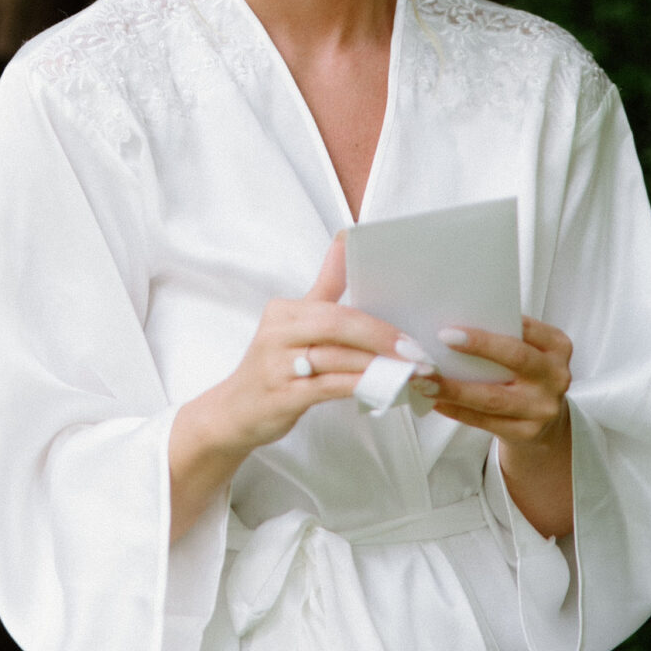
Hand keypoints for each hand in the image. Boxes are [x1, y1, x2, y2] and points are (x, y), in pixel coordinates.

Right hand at [168, 236, 427, 539]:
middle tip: (416, 353)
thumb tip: (346, 238)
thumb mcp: (295, 324)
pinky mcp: (282, 396)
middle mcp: (278, 332)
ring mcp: (278, 365)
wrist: (234, 412)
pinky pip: (329, 387)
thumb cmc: (275, 365)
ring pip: (336, 358)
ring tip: (410, 374)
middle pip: (336, 325)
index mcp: (285, 311)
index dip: (374, 316)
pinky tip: (383, 390)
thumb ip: (325, 286)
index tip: (409, 323)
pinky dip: (359, 387)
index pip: (335, 305)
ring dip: (378, 365)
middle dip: (381, 338)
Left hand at [427, 317, 573, 537]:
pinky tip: (435, 401)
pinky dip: (457, 410)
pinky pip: (485, 421)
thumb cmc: (524, 371)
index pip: (525, 328)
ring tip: (424, 379)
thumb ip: (504, 333)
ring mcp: (544, 408)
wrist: (544, 419)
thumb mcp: (528, 348)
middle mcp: (556, 376)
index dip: (493, 325)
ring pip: (493, 397)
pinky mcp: (527, 432)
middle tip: (441, 340)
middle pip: (515, 358)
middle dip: (478, 347)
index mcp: (556, 346)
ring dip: (454, 388)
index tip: (453, 326)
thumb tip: (451, 316)